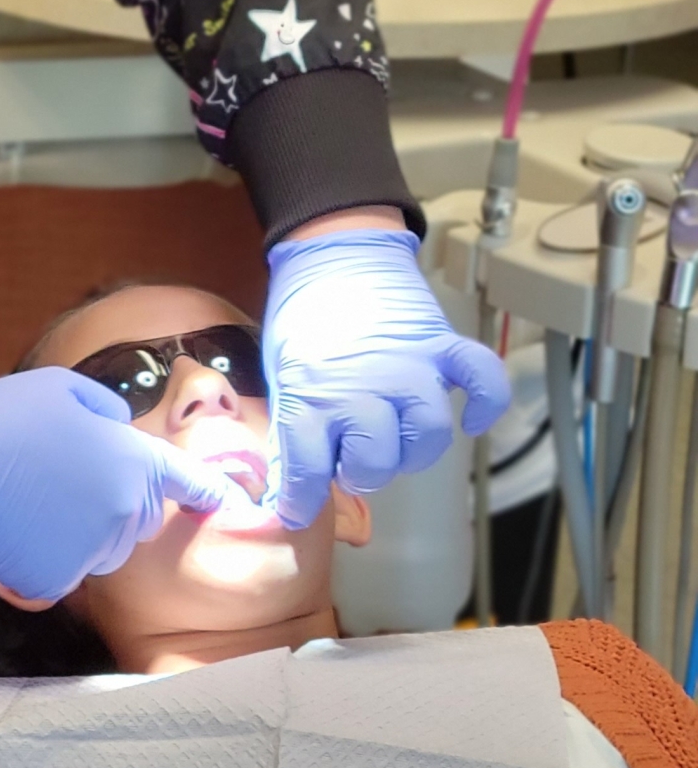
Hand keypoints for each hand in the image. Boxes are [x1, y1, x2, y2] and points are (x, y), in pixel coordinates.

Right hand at [0, 365, 226, 603]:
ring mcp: (91, 551)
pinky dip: (48, 557)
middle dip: (120, 503)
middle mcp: (123, 511)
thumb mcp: (58, 387)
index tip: (230, 501)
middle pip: (139, 517)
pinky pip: (66, 571)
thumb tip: (119, 426)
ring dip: (87, 532)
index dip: (210, 489)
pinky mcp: (57, 580)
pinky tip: (18, 530)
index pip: (186, 479)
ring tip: (37, 504)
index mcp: (131, 461)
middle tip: (68, 480)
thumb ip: (104, 407)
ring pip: (104, 548)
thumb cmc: (3, 420)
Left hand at [263, 222, 509, 527]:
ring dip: (412, 449)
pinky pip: (480, 379)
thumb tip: (294, 481)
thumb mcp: (282, 374)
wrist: (332, 255)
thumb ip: (294, 426)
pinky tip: (471, 420)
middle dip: (361, 471)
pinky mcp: (440, 346)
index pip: (308, 465)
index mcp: (312, 392)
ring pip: (428, 434)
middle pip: (376, 460)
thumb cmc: (302, 319)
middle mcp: (363, 386)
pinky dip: (485, 403)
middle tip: (351, 461)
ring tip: (395, 442)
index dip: (302, 498)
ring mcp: (408, 366)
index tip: (298, 511)